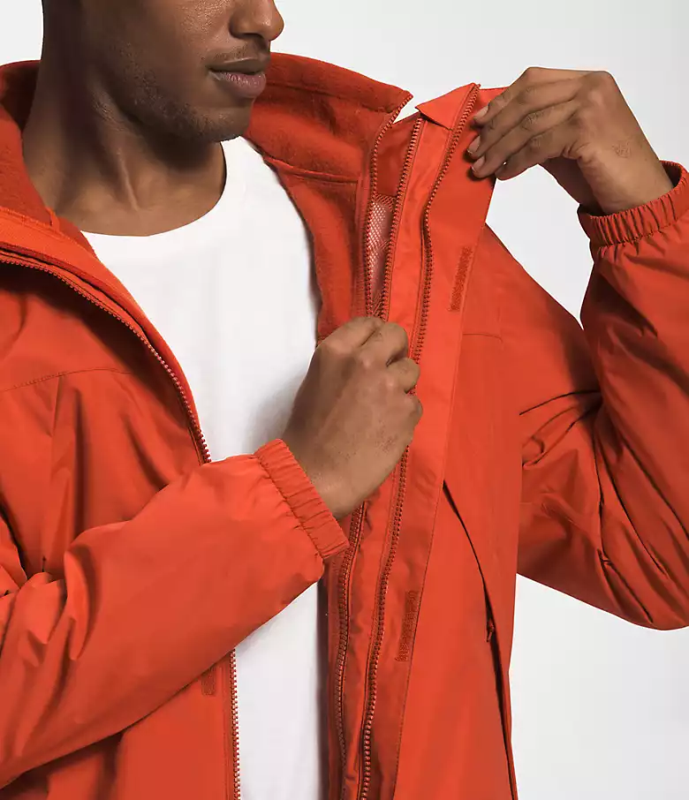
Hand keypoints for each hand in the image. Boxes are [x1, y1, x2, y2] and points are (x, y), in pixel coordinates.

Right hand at [283, 317, 421, 519]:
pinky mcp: (406, 412)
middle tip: (388, 372)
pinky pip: (414, 404)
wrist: (314, 475)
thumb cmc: (307, 433)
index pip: (369, 323)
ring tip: (383, 410)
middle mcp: (365, 361)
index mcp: (336, 351)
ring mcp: (389, 386)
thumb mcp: (316, 381)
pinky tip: (386, 431)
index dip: (377, 336)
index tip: (378, 349)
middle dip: (396, 352)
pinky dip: (404, 416)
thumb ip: (343, 364)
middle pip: (397, 336)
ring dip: (401, 387)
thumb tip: (370, 356)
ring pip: (411, 371)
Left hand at [467, 67, 672, 213]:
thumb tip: (497, 130)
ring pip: (528, 125)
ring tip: (481, 169)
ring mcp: (591, 106)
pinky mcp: (586, 131)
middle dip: (494, 128)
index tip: (479, 121)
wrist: (639, 194)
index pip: (534, 81)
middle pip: (527, 100)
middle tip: (473, 151)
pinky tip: (504, 175)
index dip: (502, 100)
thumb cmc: (605, 171)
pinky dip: (515, 162)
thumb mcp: (569, 139)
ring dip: (498, 150)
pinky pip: (537, 146)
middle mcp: (592, 87)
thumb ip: (541, 126)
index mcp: (590, 81)